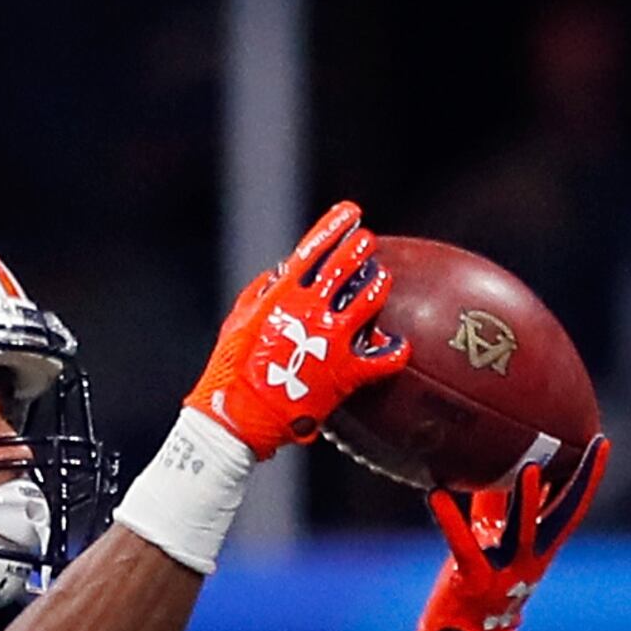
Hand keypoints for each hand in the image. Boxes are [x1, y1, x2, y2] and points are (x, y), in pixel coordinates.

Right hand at [190, 200, 408, 453]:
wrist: (238, 418)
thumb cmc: (231, 372)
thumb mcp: (238, 323)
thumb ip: (263, 293)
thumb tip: (284, 273)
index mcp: (281, 297)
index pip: (313, 250)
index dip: (334, 227)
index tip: (350, 212)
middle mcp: (310, 312)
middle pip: (345, 268)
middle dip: (359, 248)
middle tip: (367, 242)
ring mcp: (331, 340)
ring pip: (369, 301)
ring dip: (378, 285)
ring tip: (382, 280)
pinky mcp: (345, 373)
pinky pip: (383, 358)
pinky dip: (394, 351)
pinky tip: (399, 345)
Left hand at [413, 434, 605, 630]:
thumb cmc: (479, 579)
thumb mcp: (493, 537)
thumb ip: (496, 501)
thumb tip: (495, 458)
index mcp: (539, 546)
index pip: (571, 507)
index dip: (587, 477)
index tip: (600, 442)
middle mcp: (530, 558)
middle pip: (562, 517)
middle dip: (579, 483)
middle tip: (586, 446)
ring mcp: (506, 571)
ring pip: (523, 531)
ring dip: (529, 500)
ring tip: (529, 469)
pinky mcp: (474, 580)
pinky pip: (463, 546)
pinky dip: (450, 520)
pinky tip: (436, 494)